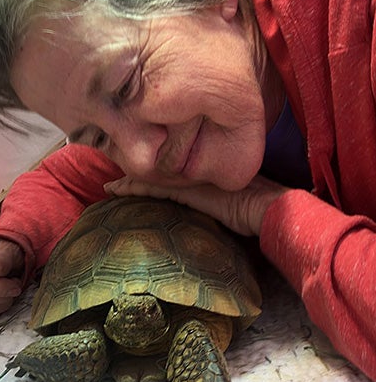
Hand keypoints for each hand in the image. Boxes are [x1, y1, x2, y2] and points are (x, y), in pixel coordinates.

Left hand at [104, 175, 288, 235]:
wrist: (271, 209)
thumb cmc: (260, 211)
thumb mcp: (237, 204)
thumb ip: (223, 202)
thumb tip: (221, 212)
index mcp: (204, 175)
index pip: (172, 170)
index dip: (153, 172)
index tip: (134, 174)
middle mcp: (194, 174)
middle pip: (159, 170)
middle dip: (138, 171)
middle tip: (114, 177)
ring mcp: (190, 181)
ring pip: (153, 178)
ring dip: (130, 182)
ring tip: (110, 186)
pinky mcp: (186, 191)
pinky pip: (154, 188)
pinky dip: (135, 188)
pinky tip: (118, 190)